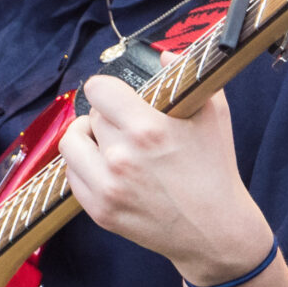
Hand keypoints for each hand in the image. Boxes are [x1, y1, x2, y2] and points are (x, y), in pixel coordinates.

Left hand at [58, 76, 272, 283]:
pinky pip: (72, 176)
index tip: (116, 95)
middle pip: (91, 116)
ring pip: (71, 144)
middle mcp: (121, 157)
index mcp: (147, 129)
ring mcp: (108, 187)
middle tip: (126, 126)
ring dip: (86, 138)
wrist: (215, 232)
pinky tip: (104, 167)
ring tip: (104, 141)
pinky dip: (84, 167)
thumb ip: (184, 77)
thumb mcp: (213, 114)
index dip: (107, 88)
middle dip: (107, 117)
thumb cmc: (216, 170)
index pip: (98, 89)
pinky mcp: (100, 211)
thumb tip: (162, 55)